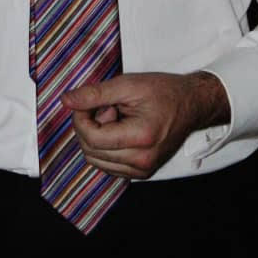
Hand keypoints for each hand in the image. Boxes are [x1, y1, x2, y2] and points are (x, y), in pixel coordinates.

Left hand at [62, 71, 229, 180]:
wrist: (191, 105)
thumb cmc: (164, 91)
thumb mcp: (128, 84)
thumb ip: (94, 94)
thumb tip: (66, 101)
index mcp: (141, 138)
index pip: (91, 137)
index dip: (80, 118)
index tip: (85, 102)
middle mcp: (142, 161)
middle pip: (90, 151)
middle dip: (88, 126)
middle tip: (106, 106)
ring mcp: (142, 171)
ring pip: (96, 161)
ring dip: (96, 137)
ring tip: (115, 117)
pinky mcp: (142, 173)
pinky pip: (108, 165)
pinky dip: (104, 148)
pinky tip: (119, 129)